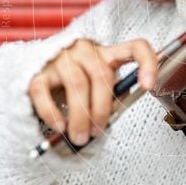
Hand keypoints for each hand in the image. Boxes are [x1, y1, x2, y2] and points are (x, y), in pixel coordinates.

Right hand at [28, 39, 157, 145]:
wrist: (36, 73)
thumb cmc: (74, 84)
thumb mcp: (98, 88)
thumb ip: (111, 96)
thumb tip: (114, 112)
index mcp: (108, 54)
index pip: (136, 48)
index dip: (147, 63)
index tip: (149, 86)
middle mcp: (86, 50)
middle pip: (102, 76)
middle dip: (102, 109)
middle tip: (97, 132)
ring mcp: (61, 57)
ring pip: (77, 84)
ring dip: (81, 116)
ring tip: (80, 136)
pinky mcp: (38, 70)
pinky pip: (44, 91)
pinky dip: (53, 113)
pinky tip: (60, 126)